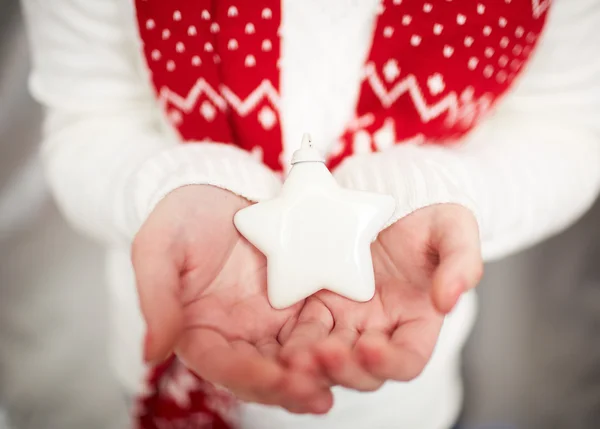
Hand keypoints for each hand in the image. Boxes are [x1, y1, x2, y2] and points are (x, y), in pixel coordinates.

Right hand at [133, 185, 332, 413]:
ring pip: (297, 359)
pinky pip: (320, 327)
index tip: (277, 380)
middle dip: (291, 387)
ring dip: (320, 372)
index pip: (223, 366)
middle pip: (265, 374)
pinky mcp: (300, 303)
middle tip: (319, 396)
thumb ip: (157, 298)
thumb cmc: (182, 216)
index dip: (248, 376)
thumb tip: (151, 353)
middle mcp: (238, 336)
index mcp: (200, 332)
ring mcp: (272, 321)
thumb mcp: (159, 248)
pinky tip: (357, 344)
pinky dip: (335, 340)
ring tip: (345, 374)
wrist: (220, 187)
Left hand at [280, 204, 482, 390]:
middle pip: (363, 370)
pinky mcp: (317, 305)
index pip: (408, 359)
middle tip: (324, 354)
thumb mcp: (453, 229)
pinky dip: (293, 341)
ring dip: (311, 363)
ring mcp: (346, 320)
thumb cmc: (428, 217)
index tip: (371, 348)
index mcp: (416, 322)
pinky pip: (302, 331)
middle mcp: (380, 330)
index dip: (391, 362)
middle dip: (344, 369)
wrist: (392, 197)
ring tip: (294, 357)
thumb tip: (448, 300)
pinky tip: (280, 342)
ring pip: (327, 356)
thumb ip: (461, 263)